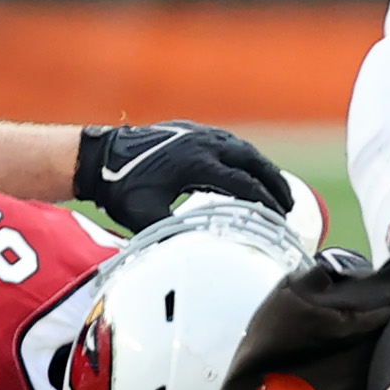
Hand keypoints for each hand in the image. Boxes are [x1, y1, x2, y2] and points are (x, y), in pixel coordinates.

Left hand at [74, 121, 293, 231]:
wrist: (99, 156)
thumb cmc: (121, 189)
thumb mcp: (145, 217)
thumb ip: (171, 234)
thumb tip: (193, 258)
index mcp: (197, 164)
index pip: (243, 184)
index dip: (264, 202)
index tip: (279, 219)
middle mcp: (203, 144)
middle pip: (252, 161)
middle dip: (274, 183)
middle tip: (289, 204)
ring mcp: (198, 134)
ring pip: (243, 149)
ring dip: (263, 167)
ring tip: (277, 188)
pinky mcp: (191, 130)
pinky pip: (228, 143)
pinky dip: (245, 157)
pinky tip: (249, 170)